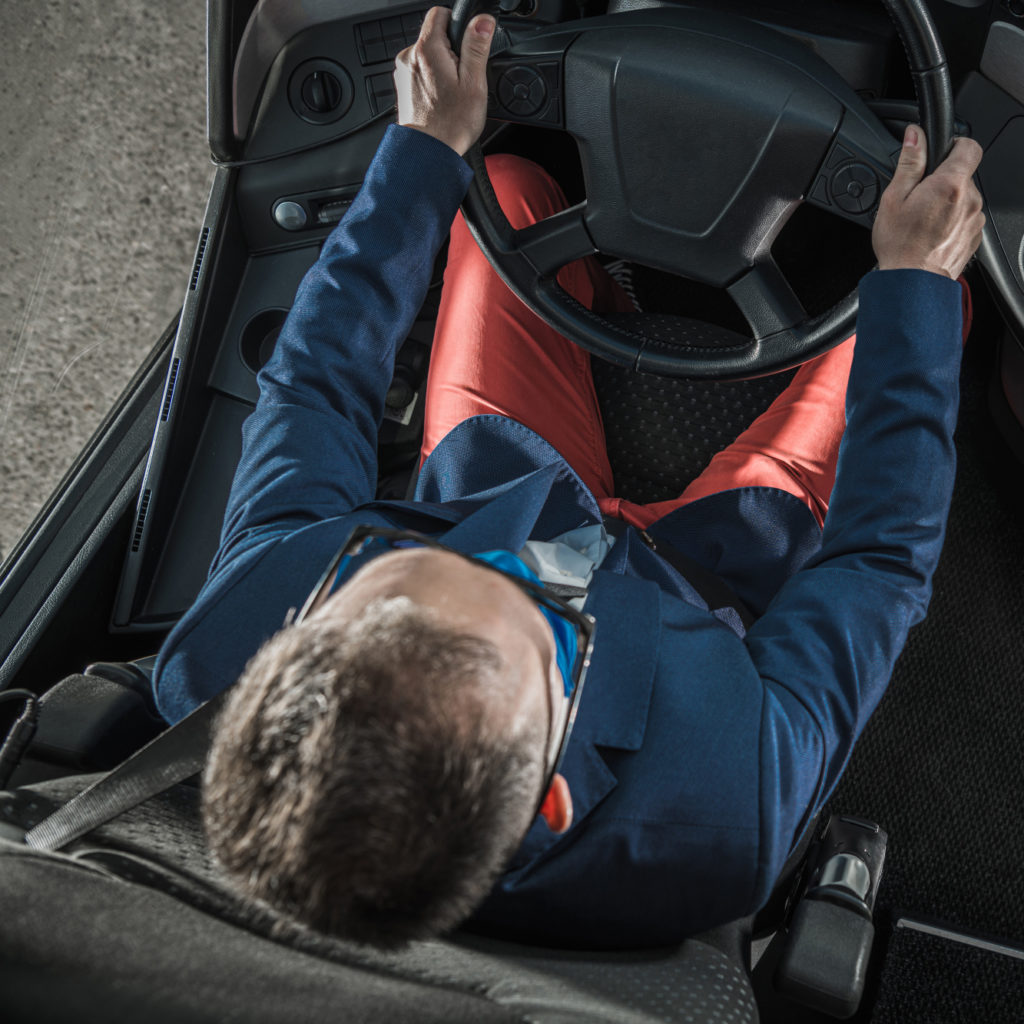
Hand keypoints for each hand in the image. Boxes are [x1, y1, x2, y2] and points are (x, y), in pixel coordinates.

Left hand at [394, 6, 494, 156]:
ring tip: (452, 92)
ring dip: (441, 66)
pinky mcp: (404, 86)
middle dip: (451, 50)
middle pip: (434, 36)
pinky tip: (441, 99)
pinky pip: (421, 72)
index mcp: (428, 50)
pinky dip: (432, 80)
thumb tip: (482, 21)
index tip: (467, 44)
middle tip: (462, 77)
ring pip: (428, 55)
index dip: (457, 24)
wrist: (429, 152)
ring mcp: (404, 72)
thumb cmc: (451, 125)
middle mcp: (410, 57)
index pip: (440, 13)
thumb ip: (476, 47)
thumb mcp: (473, 83)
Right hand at [872, 124, 984, 278]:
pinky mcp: (974, 237)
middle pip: (963, 175)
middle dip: (944, 180)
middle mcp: (970, 199)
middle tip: (919, 197)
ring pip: (964, 198)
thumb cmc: (901, 245)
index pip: (969, 146)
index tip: (941, 154)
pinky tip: (931, 233)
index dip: (955, 145)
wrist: (913, 283)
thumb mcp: (894, 198)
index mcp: (950, 184)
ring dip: (948, 203)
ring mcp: (975, 219)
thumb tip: (916, 135)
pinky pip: (965, 219)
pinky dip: (951, 222)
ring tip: (924, 220)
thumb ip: (910, 162)